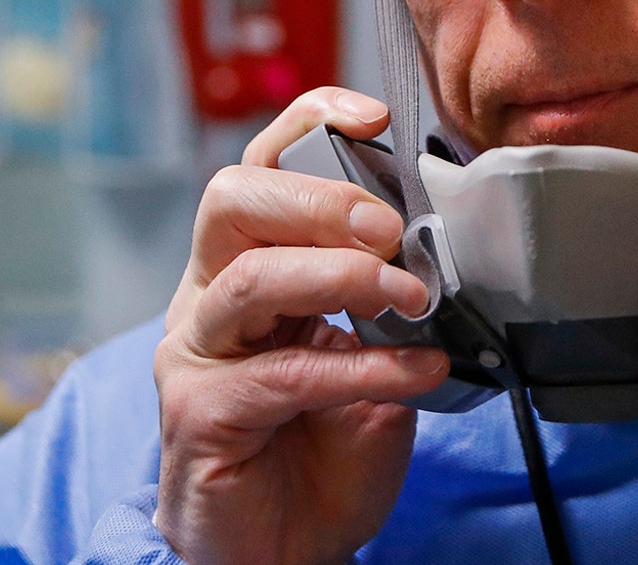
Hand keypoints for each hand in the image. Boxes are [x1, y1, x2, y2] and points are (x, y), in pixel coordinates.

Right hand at [153, 87, 449, 564]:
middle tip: (389, 229)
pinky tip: (414, 375)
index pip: (263, 166)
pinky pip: (282, 373)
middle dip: (319, 198)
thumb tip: (442, 255)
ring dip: (342, 277)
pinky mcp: (200, 413)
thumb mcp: (377, 360)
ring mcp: (195, 354)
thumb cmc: (324, 452)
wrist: (288, 554)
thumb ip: (394, 307)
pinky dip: (360, 368)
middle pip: (234, 200)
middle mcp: (210, 298)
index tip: (373, 115)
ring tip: (411, 300)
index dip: (310, 123)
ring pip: (249, 276)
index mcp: (248, 266)